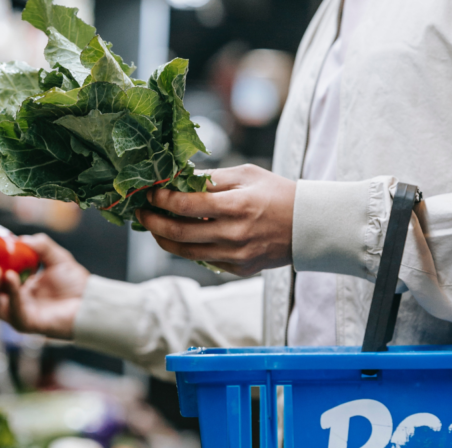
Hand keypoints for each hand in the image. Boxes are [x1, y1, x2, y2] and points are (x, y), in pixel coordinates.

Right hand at [0, 234, 88, 339]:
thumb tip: (19, 239)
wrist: (92, 300)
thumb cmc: (74, 282)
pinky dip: (11, 293)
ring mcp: (17, 315)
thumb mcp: (56, 256)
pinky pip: (12, 311)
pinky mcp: (27, 323)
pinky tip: (12, 278)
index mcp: (12, 288)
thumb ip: (39, 244)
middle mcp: (10, 303)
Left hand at [137, 164, 295, 275]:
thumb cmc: (277, 193)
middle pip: (180, 233)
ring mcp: (237, 255)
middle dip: (153, 223)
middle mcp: (235, 234)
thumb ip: (212, 177)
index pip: (187, 204)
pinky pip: (205, 261)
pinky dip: (188, 250)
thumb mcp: (247, 175)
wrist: (310, 226)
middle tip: (141, 213)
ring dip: (164, 240)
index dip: (163, 199)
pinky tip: (180, 237)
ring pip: (187, 252)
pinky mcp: (240, 268)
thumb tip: (178, 177)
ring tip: (152, 228)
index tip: (150, 192)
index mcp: (237, 206)